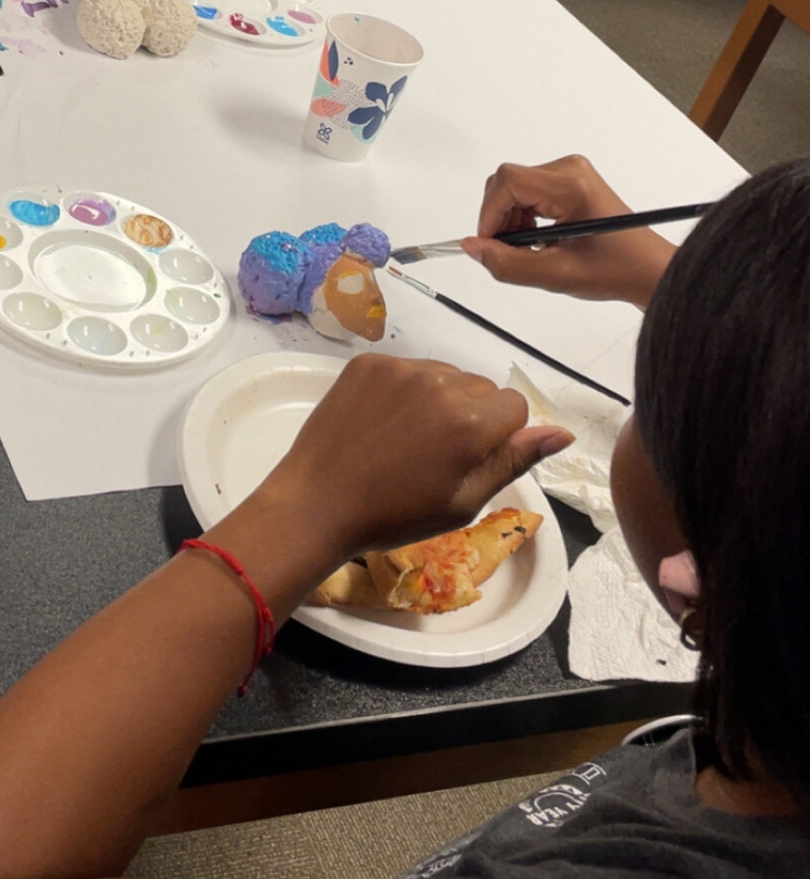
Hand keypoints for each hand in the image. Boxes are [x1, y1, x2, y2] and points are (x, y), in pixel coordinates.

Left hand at [264, 354, 570, 568]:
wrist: (316, 503)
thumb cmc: (395, 515)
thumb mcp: (464, 501)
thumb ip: (513, 460)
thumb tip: (562, 434)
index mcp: (470, 421)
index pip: (515, 407)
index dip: (501, 436)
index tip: (471, 459)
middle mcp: (440, 382)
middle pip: (481, 387)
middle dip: (472, 415)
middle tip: (436, 454)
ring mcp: (400, 367)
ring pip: (446, 375)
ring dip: (440, 400)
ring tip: (406, 440)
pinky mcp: (368, 362)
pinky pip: (408, 368)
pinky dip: (405, 390)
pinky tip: (383, 424)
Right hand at [460, 155, 673, 306]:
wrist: (648, 269)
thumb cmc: (617, 269)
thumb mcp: (557, 274)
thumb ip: (508, 264)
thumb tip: (473, 248)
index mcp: (571, 185)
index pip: (507, 183)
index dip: (489, 215)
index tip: (488, 244)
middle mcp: (570, 170)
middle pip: (508, 183)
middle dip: (500, 219)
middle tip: (511, 252)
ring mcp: (571, 174)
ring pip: (515, 188)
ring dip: (512, 221)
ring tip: (533, 251)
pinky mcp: (570, 182)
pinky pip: (529, 191)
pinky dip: (525, 218)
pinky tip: (541, 241)